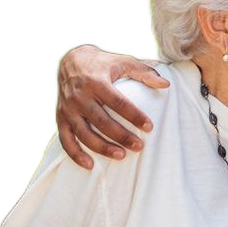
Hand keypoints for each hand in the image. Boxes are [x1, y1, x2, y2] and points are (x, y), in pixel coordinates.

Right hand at [55, 44, 168, 169]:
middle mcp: (80, 96)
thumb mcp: (123, 62)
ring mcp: (69, 109)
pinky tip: (90, 164)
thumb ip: (144, 72)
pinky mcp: (61, 118)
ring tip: (121, 156)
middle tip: (139, 146)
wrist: (70, 61)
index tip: (149, 127)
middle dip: (121, 136)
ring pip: (84, 133)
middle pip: (101, 121)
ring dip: (102, 147)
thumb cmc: (102, 64)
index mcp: (97, 82)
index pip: (118, 102)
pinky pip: (66, 140)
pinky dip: (76, 154)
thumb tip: (166, 84)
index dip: (134, 115)